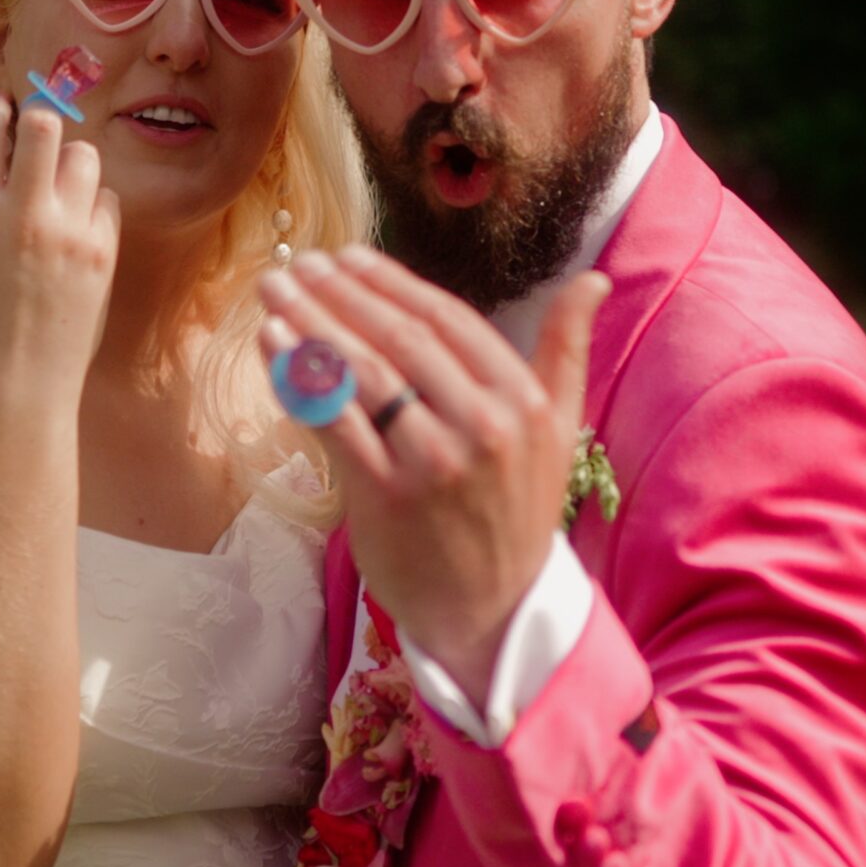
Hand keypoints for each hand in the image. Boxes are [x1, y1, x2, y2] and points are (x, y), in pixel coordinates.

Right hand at [0, 96, 119, 386]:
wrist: (14, 389)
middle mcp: (24, 218)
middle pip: (46, 124)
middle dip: (37, 124)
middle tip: (30, 143)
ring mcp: (69, 235)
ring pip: (84, 156)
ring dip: (67, 162)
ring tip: (51, 187)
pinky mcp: (102, 255)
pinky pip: (108, 199)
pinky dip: (92, 203)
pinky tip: (71, 225)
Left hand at [256, 246, 609, 699]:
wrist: (491, 609)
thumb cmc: (517, 512)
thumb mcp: (559, 428)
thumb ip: (565, 350)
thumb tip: (593, 279)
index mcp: (520, 399)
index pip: (446, 319)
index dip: (391, 282)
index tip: (348, 256)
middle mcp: (482, 424)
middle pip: (397, 338)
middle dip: (340, 293)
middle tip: (299, 264)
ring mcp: (432, 460)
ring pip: (362, 372)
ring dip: (310, 323)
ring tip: (274, 291)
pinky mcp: (386, 494)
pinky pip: (334, 421)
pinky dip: (299, 377)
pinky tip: (272, 345)